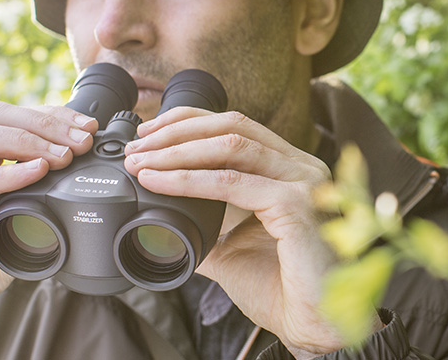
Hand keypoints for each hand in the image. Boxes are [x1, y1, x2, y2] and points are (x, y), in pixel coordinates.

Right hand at [0, 101, 97, 358]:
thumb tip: (76, 184)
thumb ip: (32, 199)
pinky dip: (2, 176)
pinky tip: (35, 173)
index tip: (85, 127)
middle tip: (81, 138)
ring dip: (25, 141)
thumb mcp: (6, 224)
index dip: (47, 115)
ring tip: (63, 154)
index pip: (4, 117)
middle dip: (42, 122)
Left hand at [123, 108, 375, 357]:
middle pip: (233, 126)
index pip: (238, 126)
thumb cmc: (282, 289)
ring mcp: (303, 183)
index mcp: (292, 170)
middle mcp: (303, 168)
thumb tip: (160, 220)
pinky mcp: (296, 205)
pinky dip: (188, 180)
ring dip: (177, 152)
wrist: (310, 326)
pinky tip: (158, 182)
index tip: (149, 131)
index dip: (189, 121)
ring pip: (231, 146)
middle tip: (136, 147)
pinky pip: (231, 183)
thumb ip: (204, 226)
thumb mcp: (232, 248)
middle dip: (176, 132)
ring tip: (140, 162)